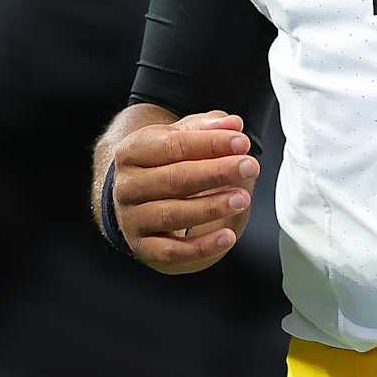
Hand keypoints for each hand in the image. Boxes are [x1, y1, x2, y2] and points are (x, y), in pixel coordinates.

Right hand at [109, 110, 259, 274]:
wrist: (138, 196)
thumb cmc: (164, 162)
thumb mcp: (181, 137)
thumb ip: (207, 128)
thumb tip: (233, 125)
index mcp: (132, 151)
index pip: (173, 145)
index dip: (210, 143)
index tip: (242, 142)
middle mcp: (126, 185)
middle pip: (174, 179)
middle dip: (216, 173)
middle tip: (249, 167)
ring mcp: (131, 218)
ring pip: (173, 214)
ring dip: (211, 207)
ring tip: (241, 199)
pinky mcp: (142, 246)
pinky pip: (172, 251)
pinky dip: (202, 247)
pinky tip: (227, 237)